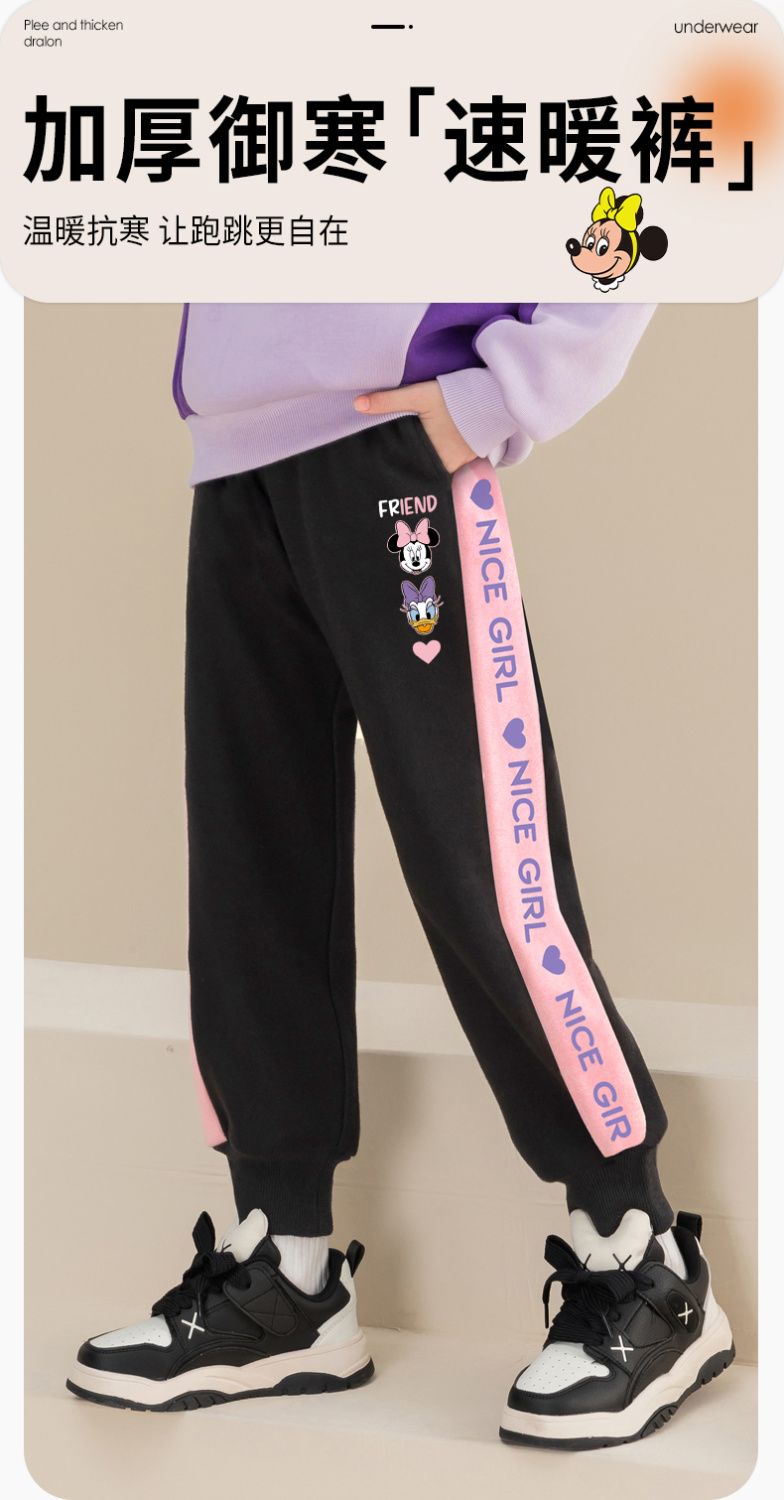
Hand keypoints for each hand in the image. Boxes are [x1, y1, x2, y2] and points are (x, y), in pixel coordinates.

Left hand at [353, 380, 476, 474]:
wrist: (496, 396)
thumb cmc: (457, 397)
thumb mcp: (420, 395)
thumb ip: (389, 400)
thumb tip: (357, 404)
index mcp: (432, 457)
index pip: (408, 472)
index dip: (395, 473)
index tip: (382, 475)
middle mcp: (447, 465)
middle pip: (421, 472)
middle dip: (408, 471)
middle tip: (388, 472)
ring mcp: (461, 463)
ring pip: (435, 469)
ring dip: (423, 466)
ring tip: (406, 463)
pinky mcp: (470, 455)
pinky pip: (450, 463)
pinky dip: (439, 459)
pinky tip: (430, 453)